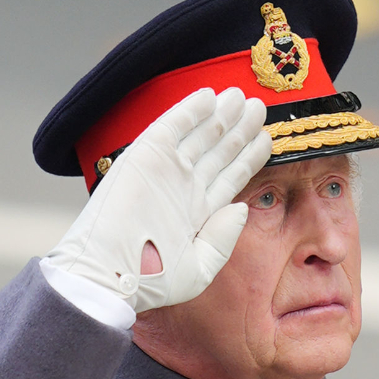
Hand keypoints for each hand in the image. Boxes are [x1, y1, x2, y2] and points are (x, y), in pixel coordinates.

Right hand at [45, 86, 271, 312]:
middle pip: (219, 152)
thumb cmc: (152, 281)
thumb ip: (223, 239)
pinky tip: (211, 97)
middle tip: (259, 107)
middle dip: (240, 130)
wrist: (112, 273)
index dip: (248, 158)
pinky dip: (191, 110)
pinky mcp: (146, 155)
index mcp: (198, 214)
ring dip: (222, 115)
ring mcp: (166, 170)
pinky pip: (172, 126)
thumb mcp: (200, 269)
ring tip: (244, 98)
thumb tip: (242, 208)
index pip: (229, 177)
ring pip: (201, 135)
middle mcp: (184, 188)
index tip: (267, 139)